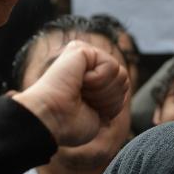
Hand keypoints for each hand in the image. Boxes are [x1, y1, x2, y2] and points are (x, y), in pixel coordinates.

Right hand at [13, 41, 129, 146]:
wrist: (50, 121)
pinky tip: (79, 82)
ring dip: (103, 93)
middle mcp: (86, 64)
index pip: (122, 89)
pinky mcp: (81, 49)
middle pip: (124, 80)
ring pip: (121, 74)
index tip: (88, 110)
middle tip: (84, 102)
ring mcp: (83, 55)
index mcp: (89, 79)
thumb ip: (111, 99)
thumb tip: (123, 92)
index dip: (112, 106)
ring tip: (80, 93)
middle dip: (109, 99)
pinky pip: (111, 66)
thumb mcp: (99, 114)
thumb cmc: (68, 124)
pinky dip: (99, 82)